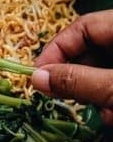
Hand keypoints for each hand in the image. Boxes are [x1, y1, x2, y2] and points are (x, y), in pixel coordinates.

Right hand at [32, 10, 112, 124]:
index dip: (57, 49)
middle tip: (69, 100)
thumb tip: (36, 78)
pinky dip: (111, 98)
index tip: (39, 75)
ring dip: (97, 94)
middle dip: (79, 78)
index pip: (83, 26)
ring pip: (106, 70)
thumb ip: (79, 81)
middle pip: (93, 49)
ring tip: (107, 115)